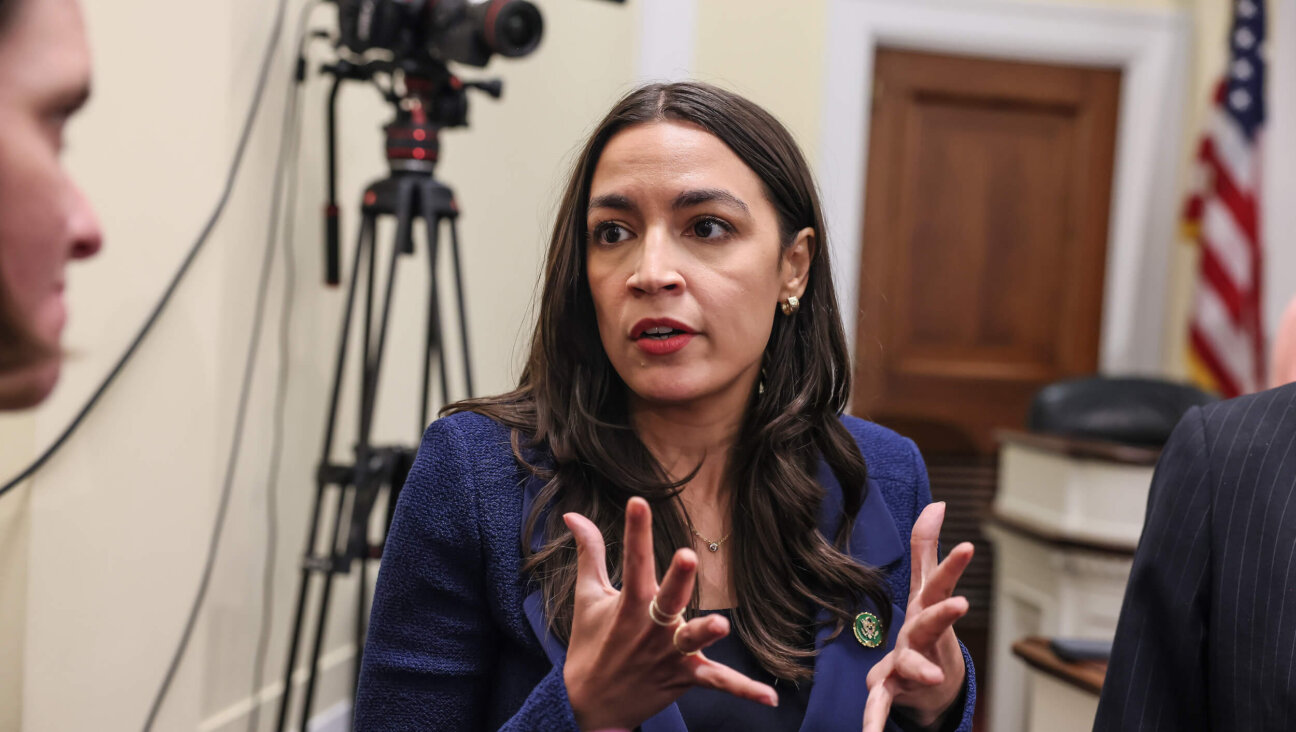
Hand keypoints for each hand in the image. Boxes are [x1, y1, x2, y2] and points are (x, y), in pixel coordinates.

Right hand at [562, 497, 777, 730]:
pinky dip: (744, 690)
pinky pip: (717, 682)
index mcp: (629, 603)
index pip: (633, 560)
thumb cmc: (590, 644)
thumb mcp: (588, 596)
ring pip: (690, 640)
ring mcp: (668, 654)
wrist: (587, 705)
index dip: (636, 530)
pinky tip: (770, 699)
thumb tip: (574, 513)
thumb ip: (589, 552)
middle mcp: (650, 627)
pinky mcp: (683, 677)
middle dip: (676, 579)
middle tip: (686, 557)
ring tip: (720, 625)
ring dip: (704, 633)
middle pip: (667, 598)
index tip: (638, 502)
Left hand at [862, 502, 972, 731]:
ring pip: (911, 665)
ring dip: (919, 669)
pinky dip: (873, 719)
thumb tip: (937, 502)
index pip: (939, 583)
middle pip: (930, 622)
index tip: (968, 545)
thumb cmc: (927, 628)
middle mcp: (921, 637)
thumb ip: (926, 546)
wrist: (933, 687)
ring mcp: (909, 664)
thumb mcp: (925, 586)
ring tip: (931, 676)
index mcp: (926, 610)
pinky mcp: (891, 688)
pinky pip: (880, 703)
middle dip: (944, 613)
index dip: (953, 564)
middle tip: (961, 605)